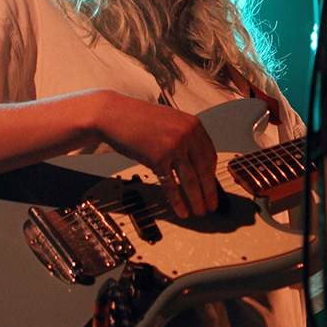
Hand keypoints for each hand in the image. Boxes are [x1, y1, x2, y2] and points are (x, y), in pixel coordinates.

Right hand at [94, 92, 218, 218]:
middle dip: (210, 192)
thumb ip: (185, 139)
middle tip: (212, 206)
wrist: (114, 115)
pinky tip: (182, 210)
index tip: (212, 187)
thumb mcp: (170, 123)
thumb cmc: (139, 120)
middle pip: (205, 171)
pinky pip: (171, 185)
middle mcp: (187, 135)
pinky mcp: (157, 158)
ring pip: (191, 181)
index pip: (210, 156)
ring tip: (200, 212)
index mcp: (194, 126)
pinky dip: (177, 201)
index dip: (212, 175)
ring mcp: (173, 147)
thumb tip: (197, 166)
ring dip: (197, 200)